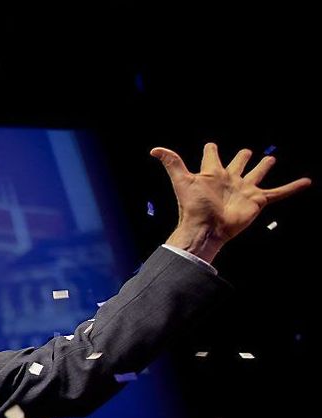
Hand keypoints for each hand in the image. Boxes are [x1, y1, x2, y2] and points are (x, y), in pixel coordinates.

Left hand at [151, 142, 311, 262]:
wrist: (206, 229)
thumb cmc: (194, 206)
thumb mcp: (182, 181)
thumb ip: (172, 163)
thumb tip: (154, 149)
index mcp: (212, 173)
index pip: (212, 155)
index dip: (211, 149)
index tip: (211, 145)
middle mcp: (230, 179)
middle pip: (238, 162)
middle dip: (242, 156)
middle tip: (246, 152)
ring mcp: (244, 189)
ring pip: (257, 173)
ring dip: (263, 167)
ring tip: (270, 160)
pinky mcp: (257, 201)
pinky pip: (279, 193)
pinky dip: (293, 187)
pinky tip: (306, 181)